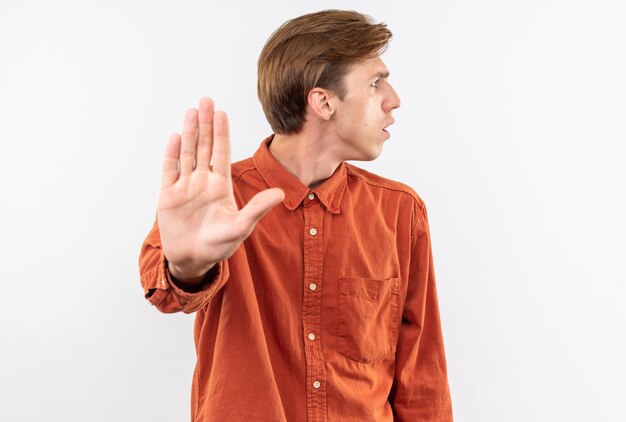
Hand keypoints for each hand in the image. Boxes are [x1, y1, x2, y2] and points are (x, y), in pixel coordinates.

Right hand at [157, 97, 283, 281]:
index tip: (222, 113)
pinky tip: (175, 137)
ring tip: (191, 111)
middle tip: (206, 100)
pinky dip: (171, 153)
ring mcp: (185, 186)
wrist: (192, 259)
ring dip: (189, 132)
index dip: (221, 132)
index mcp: (220, 185)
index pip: (221, 152)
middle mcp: (203, 181)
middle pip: (203, 146)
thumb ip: (257, 209)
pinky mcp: (168, 195)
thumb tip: (281, 193)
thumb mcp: (241, 227)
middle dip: (205, 124)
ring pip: (187, 153)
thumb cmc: (219, 245)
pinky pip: (169, 169)